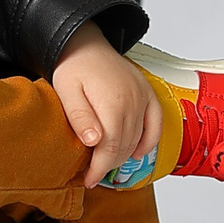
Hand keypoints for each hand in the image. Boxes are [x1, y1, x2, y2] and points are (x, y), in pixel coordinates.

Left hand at [51, 23, 163, 189]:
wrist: (85, 43)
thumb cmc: (73, 66)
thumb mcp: (66, 92)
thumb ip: (81, 118)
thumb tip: (95, 142)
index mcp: (112, 102)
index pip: (110, 147)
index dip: (99, 168)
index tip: (88, 179)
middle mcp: (133, 101)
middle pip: (125, 146)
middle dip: (109, 165)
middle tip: (93, 175)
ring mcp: (143, 97)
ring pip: (139, 139)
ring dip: (124, 156)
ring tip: (106, 165)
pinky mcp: (148, 93)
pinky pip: (156, 123)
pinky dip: (149, 141)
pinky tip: (137, 153)